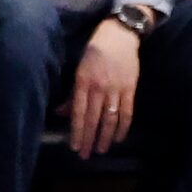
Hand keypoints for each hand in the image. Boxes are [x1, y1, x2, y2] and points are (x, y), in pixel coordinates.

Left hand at [67, 18, 138, 156]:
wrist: (119, 36)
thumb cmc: (94, 50)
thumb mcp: (78, 67)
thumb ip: (73, 92)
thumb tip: (61, 112)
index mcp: (83, 81)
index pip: (78, 112)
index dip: (76, 131)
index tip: (74, 146)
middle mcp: (99, 88)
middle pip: (93, 119)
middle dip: (88, 139)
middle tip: (85, 155)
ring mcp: (116, 89)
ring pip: (109, 119)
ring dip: (104, 137)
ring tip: (100, 150)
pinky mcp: (130, 90)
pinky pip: (127, 113)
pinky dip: (122, 128)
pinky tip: (117, 138)